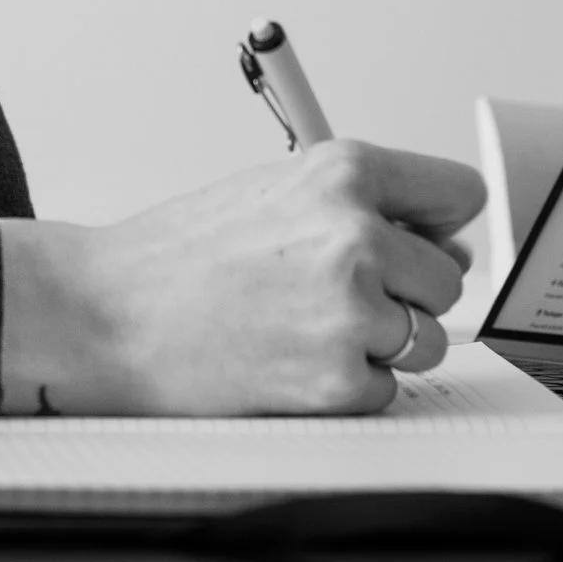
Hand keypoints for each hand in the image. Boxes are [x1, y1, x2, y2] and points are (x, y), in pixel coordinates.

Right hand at [0, 142, 485, 415]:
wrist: (101, 315)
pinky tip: (288, 363)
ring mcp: (350, 309)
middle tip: (332, 298)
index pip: (461, 195)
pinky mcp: (336, 379)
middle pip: (448, 278)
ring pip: (427, 340)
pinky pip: (385, 390)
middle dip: (406, 295)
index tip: (422, 242)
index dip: (441, 226)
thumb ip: (361, 208)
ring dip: (381, 346)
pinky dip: (346, 389)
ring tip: (306, 330)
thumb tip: (445, 248)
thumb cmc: (175, 257)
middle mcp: (356, 233)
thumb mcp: (273, 192)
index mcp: (344, 171)